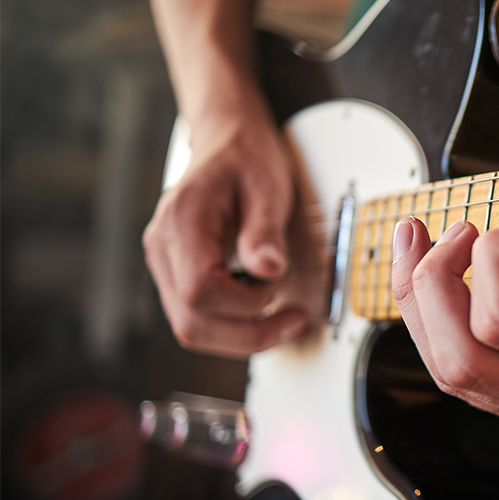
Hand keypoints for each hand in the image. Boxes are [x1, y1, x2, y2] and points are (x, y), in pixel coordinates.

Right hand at [143, 119, 313, 357]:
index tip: (279, 288)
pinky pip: (197, 316)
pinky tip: (261, 308)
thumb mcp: (267, 187)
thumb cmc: (246, 158)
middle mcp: (162, 247)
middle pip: (190, 322)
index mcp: (181, 221)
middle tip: (293, 323)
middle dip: (247, 335)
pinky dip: (231, 324)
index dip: (244, 304)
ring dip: (240, 336)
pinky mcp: (177, 274)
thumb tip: (269, 272)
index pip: (200, 289)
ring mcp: (165, 264)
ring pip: (190, 328)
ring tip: (283, 319)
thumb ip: (265, 231)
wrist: (226, 140)